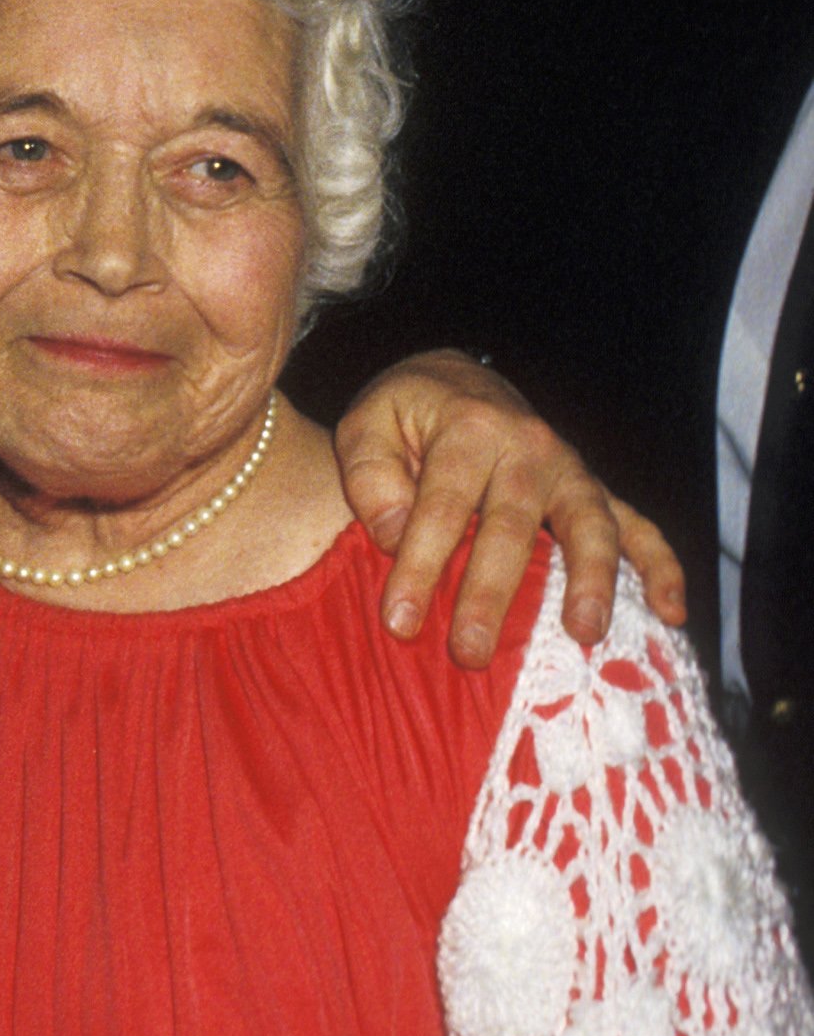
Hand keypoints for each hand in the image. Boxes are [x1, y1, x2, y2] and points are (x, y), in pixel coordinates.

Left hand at [333, 351, 687, 665]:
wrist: (456, 382)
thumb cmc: (405, 416)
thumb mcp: (367, 425)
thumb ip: (371, 477)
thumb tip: (396, 535)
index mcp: (468, 428)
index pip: (442, 504)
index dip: (420, 564)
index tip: (400, 621)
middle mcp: (529, 447)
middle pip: (513, 526)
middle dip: (490, 593)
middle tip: (469, 653)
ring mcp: (569, 470)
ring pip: (589, 525)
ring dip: (590, 580)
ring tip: (583, 633)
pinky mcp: (592, 491)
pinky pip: (637, 526)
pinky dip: (659, 567)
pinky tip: (668, 613)